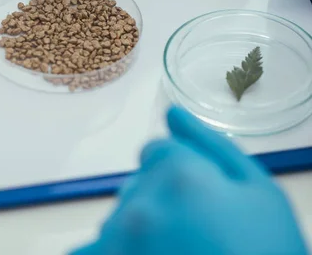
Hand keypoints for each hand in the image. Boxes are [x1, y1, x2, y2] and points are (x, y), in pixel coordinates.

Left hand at [70, 108, 307, 254]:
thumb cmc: (266, 252)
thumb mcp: (259, 193)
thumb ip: (211, 144)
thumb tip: (171, 114)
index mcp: (178, 174)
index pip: (157, 150)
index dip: (184, 173)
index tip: (204, 202)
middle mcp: (139, 205)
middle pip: (139, 183)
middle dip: (163, 200)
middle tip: (198, 236)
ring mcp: (117, 244)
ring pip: (120, 218)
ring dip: (141, 230)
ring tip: (179, 252)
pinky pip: (90, 251)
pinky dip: (115, 252)